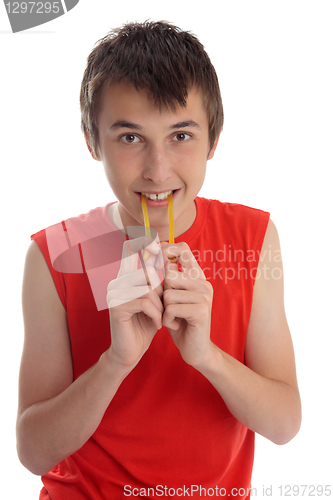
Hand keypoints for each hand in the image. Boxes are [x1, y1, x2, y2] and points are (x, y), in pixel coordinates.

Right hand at [106, 237, 163, 369]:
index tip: (160, 247)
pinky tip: (157, 325)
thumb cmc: (145, 325)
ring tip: (163, 318)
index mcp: (125, 277)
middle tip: (167, 309)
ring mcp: (115, 294)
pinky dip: (156, 315)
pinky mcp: (117, 307)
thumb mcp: (156, 301)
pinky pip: (145, 303)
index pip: (132, 250)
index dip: (146, 244)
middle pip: (148, 273)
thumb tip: (171, 257)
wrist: (130, 352)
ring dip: (160, 306)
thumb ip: (160, 281)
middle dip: (162, 291)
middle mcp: (117, 282)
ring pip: (148, 288)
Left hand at [161, 242, 213, 367]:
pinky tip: (173, 325)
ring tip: (171, 317)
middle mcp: (203, 283)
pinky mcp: (201, 311)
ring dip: (164, 309)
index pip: (183, 249)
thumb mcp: (172, 297)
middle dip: (162, 293)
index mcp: (197, 277)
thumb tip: (156, 254)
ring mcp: (204, 296)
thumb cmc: (181, 322)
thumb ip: (169, 278)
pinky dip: (166, 319)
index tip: (154, 254)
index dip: (167, 248)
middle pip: (170, 274)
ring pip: (168, 292)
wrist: (196, 350)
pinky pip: (171, 308)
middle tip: (167, 307)